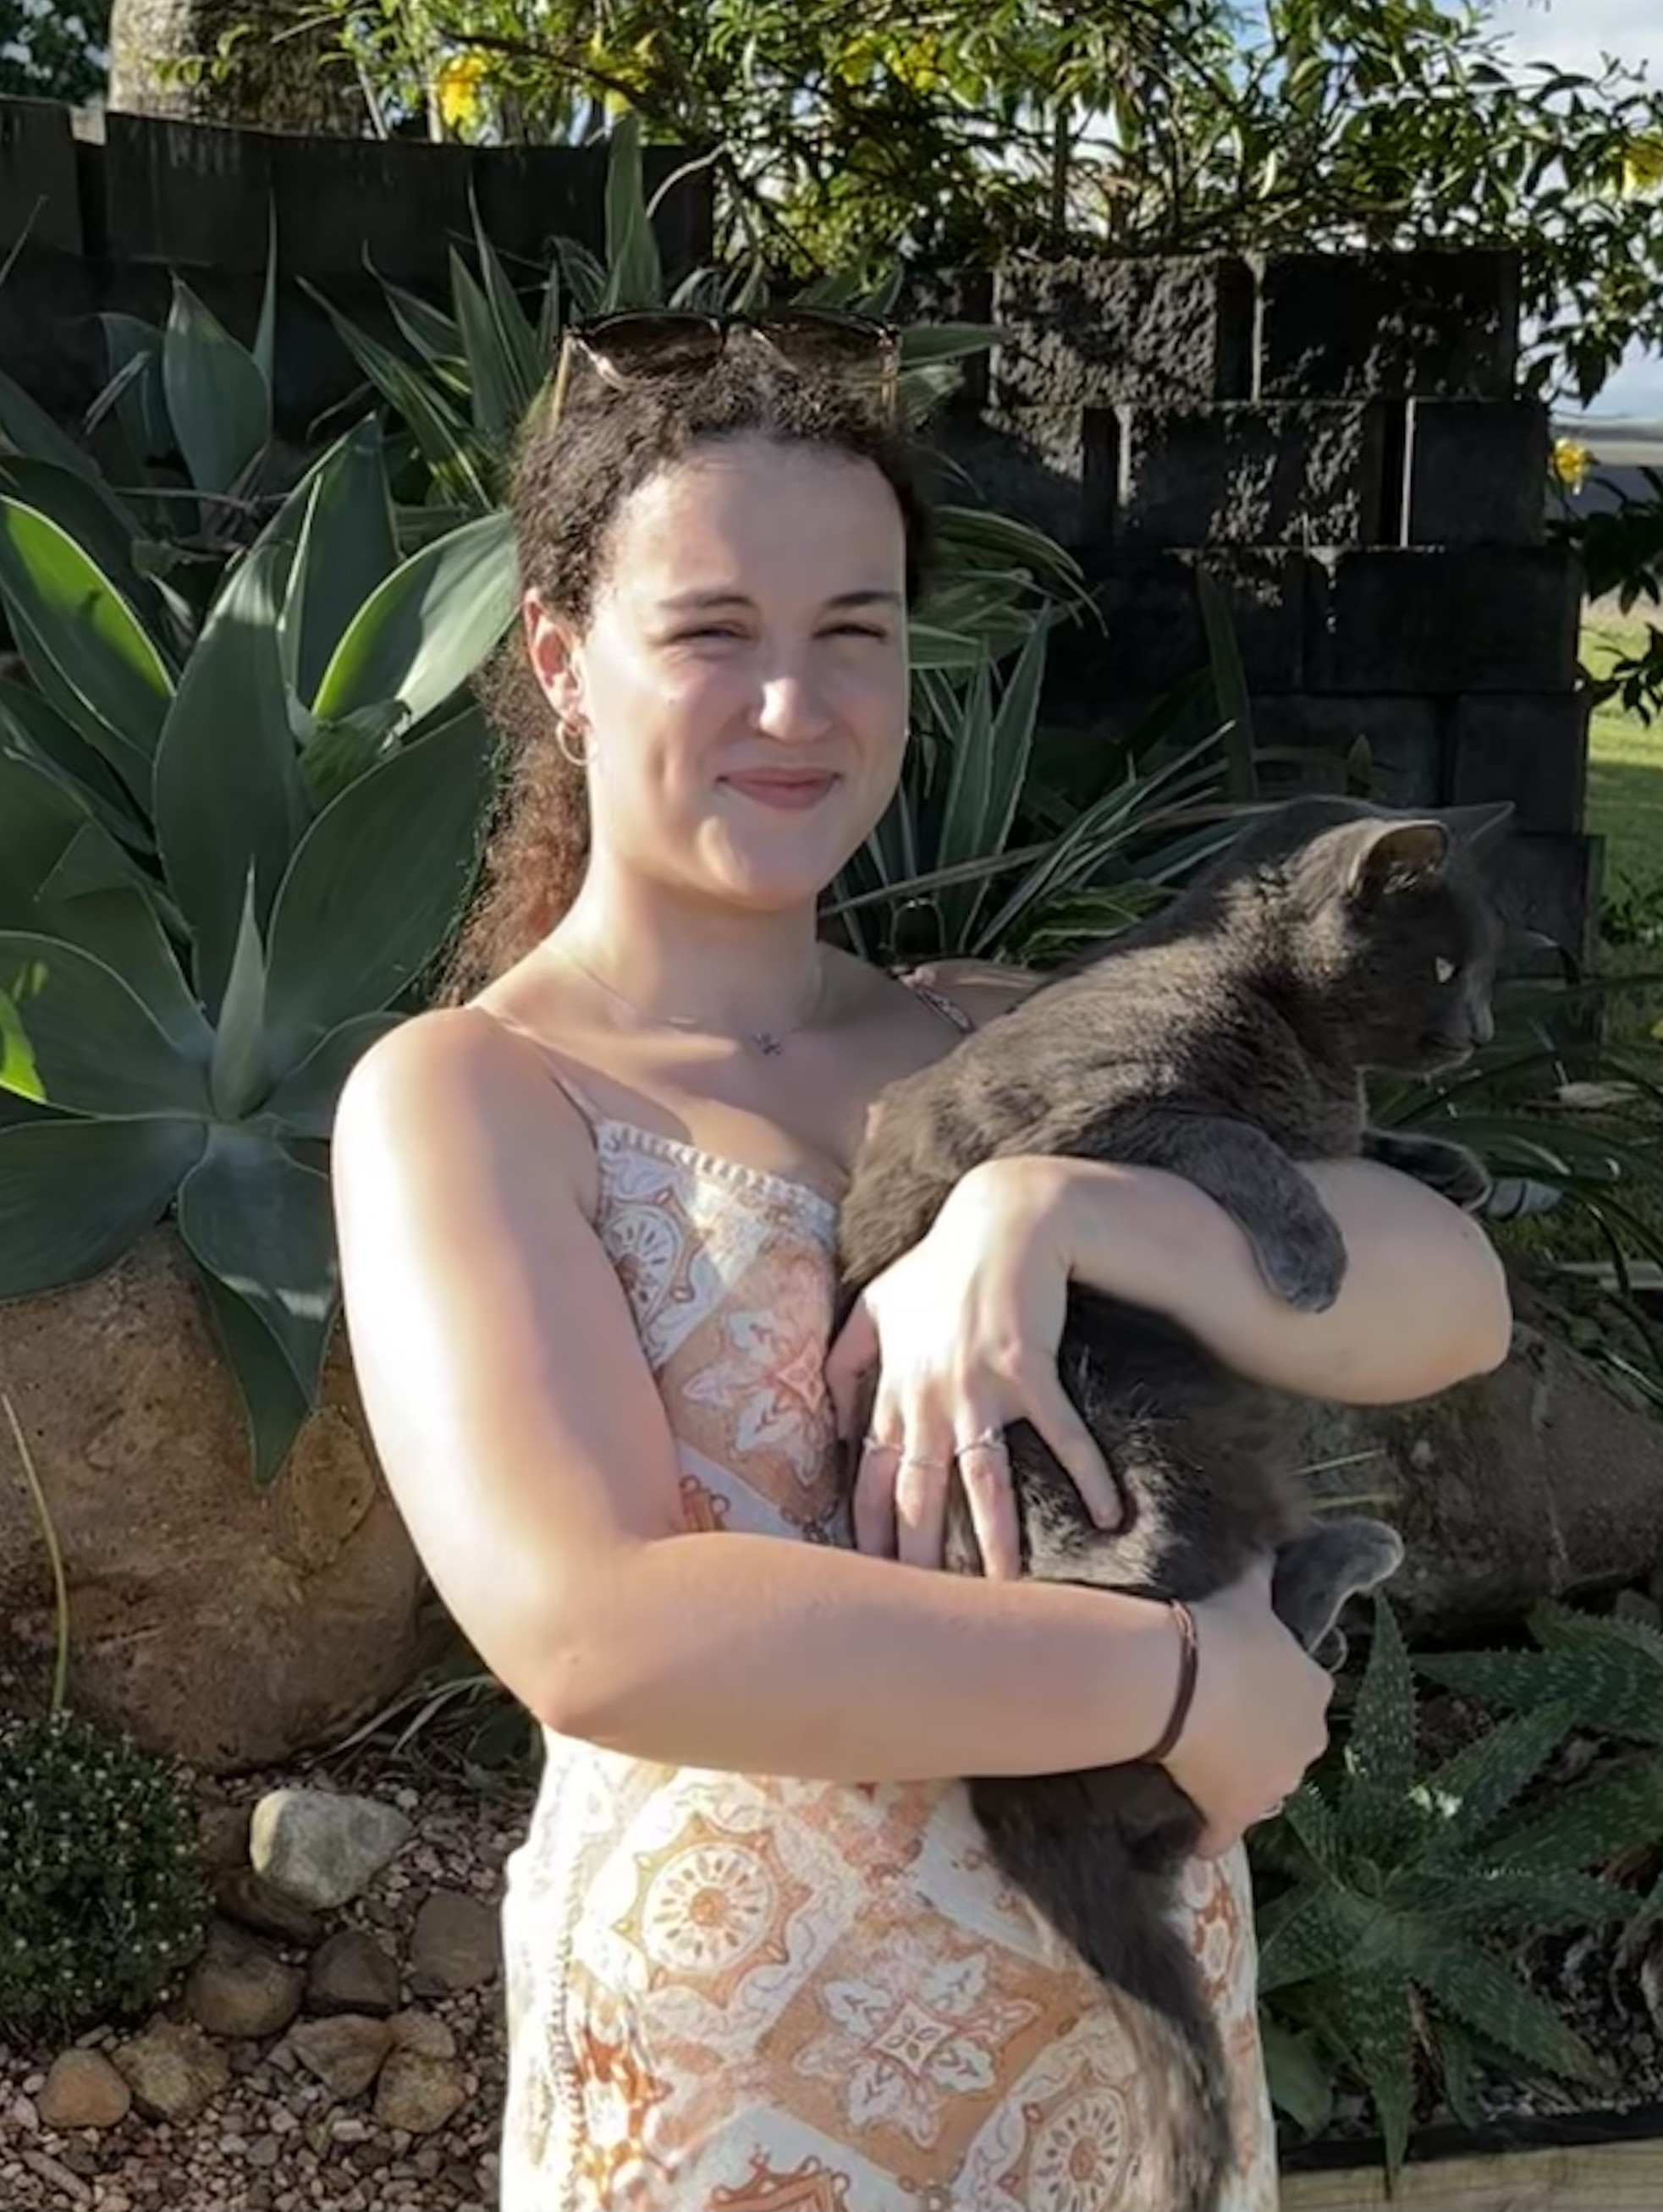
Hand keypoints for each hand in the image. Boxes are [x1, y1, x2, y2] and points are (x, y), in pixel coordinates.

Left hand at [824, 1158, 1122, 1578]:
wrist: (1003, 1222)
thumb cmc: (940, 1266)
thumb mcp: (875, 1306)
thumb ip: (844, 1362)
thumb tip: (826, 1420)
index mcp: (894, 1388)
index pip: (869, 1474)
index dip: (866, 1527)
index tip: (863, 1577)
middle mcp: (930, 1395)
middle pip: (918, 1492)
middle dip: (916, 1555)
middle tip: (921, 1613)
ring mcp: (980, 1386)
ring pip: (982, 1479)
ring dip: (994, 1539)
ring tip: (1006, 1592)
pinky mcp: (1031, 1370)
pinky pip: (1061, 1433)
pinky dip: (1086, 1474)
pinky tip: (1107, 1515)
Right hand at [1161, 1559, 1333, 1857]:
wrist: (1174, 1678)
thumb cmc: (1214, 1627)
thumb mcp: (1245, 1588)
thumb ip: (1263, 1574)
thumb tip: (1271, 1548)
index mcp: (1313, 1687)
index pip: (1302, 1693)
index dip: (1269, 1689)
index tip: (1238, 1680)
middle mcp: (1306, 1741)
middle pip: (1287, 1744)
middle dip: (1259, 1737)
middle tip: (1214, 1718)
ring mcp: (1272, 1784)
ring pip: (1261, 1788)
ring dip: (1236, 1780)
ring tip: (1195, 1761)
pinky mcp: (1233, 1814)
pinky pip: (1222, 1834)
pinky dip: (1207, 1833)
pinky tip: (1190, 1831)